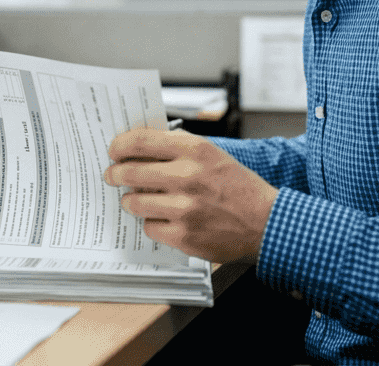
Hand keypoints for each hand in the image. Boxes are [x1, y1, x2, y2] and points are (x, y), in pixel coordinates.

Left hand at [105, 128, 277, 262]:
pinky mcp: (184, 236)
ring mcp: (185, 209)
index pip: (140, 141)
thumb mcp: (212, 155)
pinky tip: (162, 219)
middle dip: (115, 174)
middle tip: (112, 176)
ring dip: (130, 201)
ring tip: (136, 200)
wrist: (265, 222)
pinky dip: (152, 223)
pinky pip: (149, 227)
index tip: (114, 150)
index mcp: (194, 151)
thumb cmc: (237, 187)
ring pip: (134, 203)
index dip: (119, 145)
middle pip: (130, 173)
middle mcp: (188, 177)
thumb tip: (140, 146)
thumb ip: (178, 147)